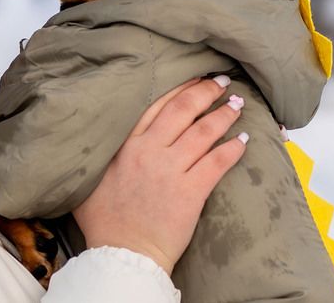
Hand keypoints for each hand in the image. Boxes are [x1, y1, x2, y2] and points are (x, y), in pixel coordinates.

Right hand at [72, 76, 246, 273]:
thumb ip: (100, 154)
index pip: (157, 105)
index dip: (179, 88)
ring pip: (204, 132)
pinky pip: (217, 163)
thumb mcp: (89, 179)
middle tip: (222, 82)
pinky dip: (232, 149)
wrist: (122, 254)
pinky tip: (243, 141)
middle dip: (206, 91)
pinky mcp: (191, 192)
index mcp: (126, 145)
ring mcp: (172, 170)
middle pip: (183, 110)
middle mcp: (150, 151)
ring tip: (238, 104)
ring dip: (224, 114)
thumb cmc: (103, 222)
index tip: (194, 78)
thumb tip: (97, 140)